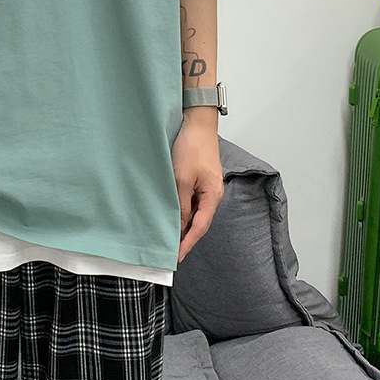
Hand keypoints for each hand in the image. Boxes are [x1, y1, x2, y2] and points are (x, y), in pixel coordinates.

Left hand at [171, 114, 223, 263]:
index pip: (199, 228)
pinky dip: (180, 208)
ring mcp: (205, 185)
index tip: (176, 258)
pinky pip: (190, 199)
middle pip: (198, 222)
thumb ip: (181, 204)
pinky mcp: (198, 177)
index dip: (187, 244)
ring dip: (182, 222)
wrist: (196, 121)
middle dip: (185, 237)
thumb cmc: (192, 146)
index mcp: (212, 196)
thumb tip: (180, 225)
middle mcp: (212, 193)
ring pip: (193, 210)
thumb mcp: (181, 179)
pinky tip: (169, 211)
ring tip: (167, 235)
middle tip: (170, 251)